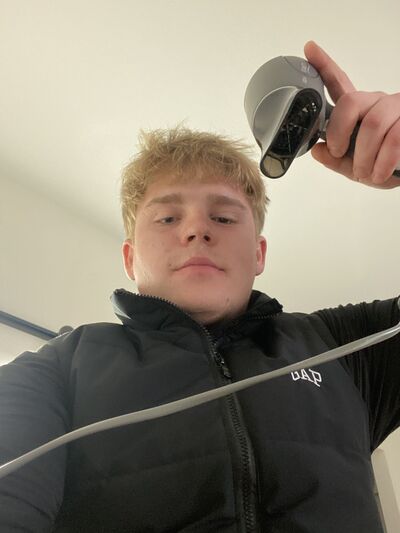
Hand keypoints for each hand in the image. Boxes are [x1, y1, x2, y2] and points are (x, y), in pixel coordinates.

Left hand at [304, 41, 399, 188]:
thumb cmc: (382, 166)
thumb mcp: (354, 166)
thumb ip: (335, 160)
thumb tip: (318, 151)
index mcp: (358, 111)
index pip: (339, 83)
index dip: (324, 65)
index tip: (309, 48)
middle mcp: (376, 102)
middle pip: (350, 103)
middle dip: (338, 132)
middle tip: (338, 152)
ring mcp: (396, 108)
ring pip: (372, 125)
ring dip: (363, 156)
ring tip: (364, 172)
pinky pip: (393, 139)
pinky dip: (382, 162)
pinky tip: (378, 173)